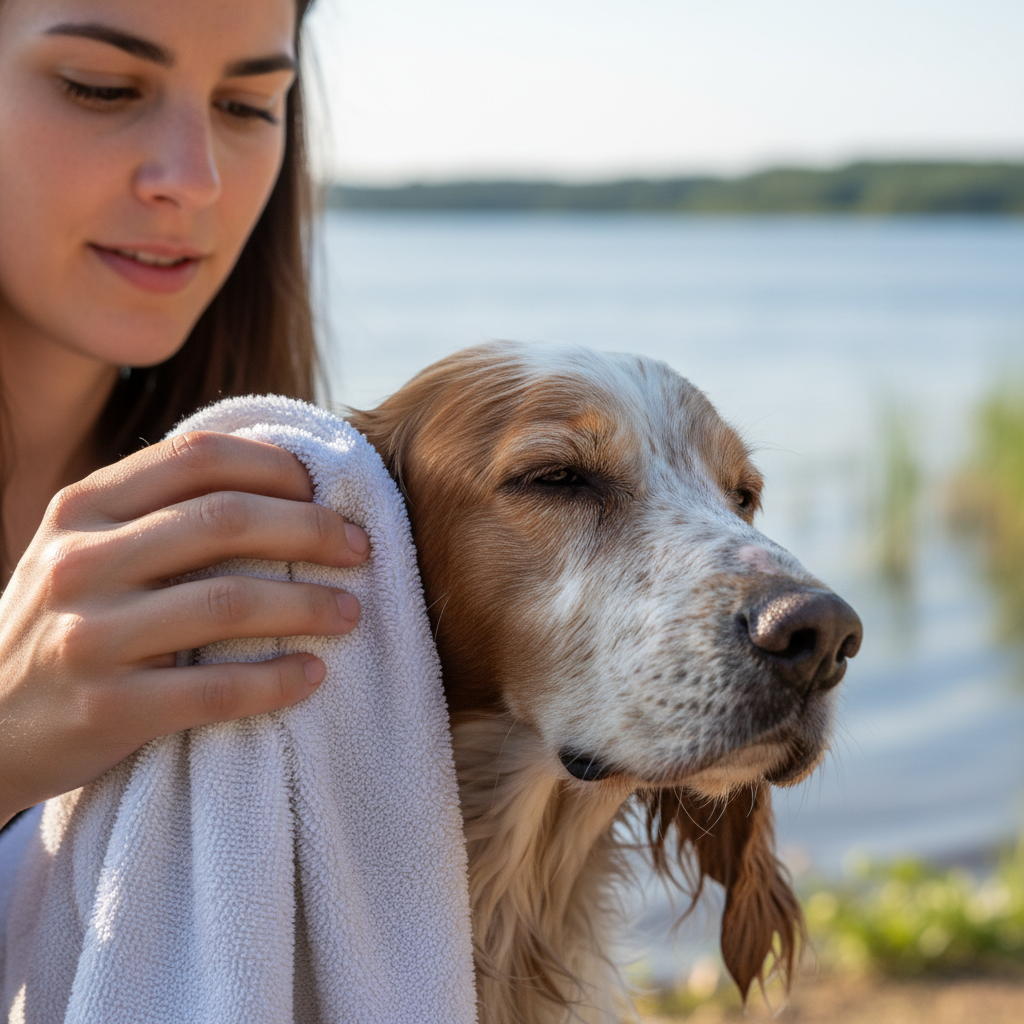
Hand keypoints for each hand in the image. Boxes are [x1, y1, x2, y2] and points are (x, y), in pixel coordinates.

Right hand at [0, 431, 368, 825]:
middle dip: (313, 531)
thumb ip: (156, 512)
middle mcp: (80, 561)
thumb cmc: (62, 625)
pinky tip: (311, 676)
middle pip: (226, 521)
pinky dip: (276, 681)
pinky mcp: (105, 709)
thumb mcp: (85, 550)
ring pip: (230, 602)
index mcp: (82, 507)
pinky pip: (216, 691)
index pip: (197, 456)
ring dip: (309, 605)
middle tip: (362, 550)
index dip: (276, 466)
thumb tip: (279, 478)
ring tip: (351, 613)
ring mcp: (88, 636)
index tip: (325, 490)